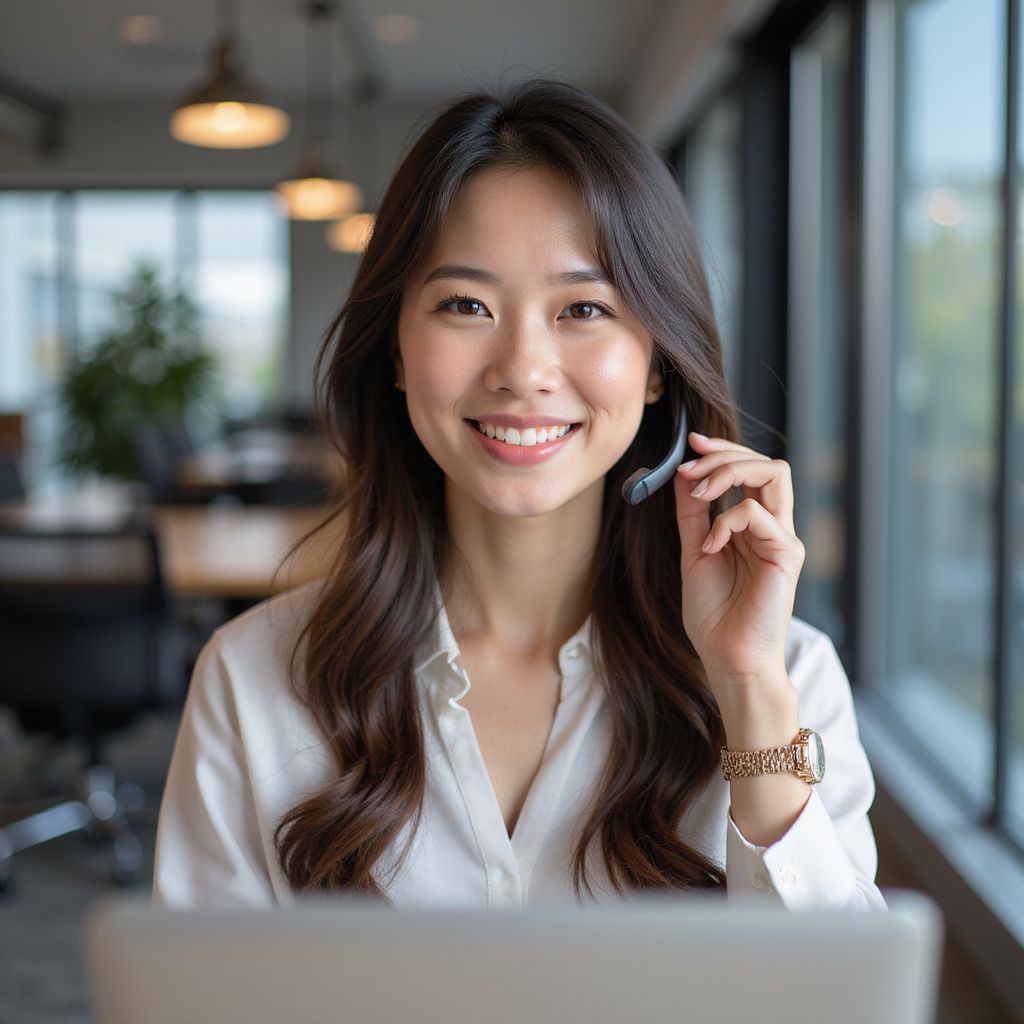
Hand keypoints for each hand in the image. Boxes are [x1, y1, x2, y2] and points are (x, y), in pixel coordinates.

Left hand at [673, 432, 804, 692]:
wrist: (729, 660)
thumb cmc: (715, 616)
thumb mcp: (694, 552)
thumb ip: (692, 513)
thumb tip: (683, 472)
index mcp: (754, 527)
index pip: (750, 470)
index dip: (723, 450)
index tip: (691, 444)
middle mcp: (774, 528)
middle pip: (765, 463)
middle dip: (724, 456)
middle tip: (689, 467)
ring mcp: (783, 539)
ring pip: (773, 474)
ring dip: (728, 474)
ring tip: (698, 494)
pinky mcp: (786, 555)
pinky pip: (757, 514)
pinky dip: (725, 521)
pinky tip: (710, 546)